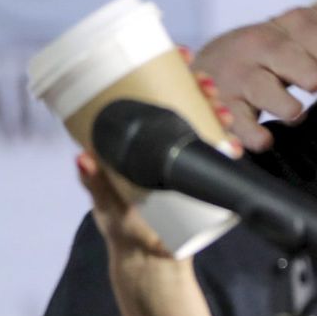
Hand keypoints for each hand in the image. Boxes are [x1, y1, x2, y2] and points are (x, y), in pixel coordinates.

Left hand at [78, 62, 243, 261]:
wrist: (153, 262)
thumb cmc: (124, 231)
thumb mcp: (108, 206)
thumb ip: (96, 185)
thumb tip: (82, 156)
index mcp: (137, 141)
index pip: (154, 93)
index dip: (168, 69)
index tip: (180, 53)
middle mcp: (164, 143)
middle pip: (186, 101)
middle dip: (200, 86)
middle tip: (206, 84)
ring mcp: (186, 158)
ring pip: (205, 123)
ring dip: (218, 110)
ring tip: (222, 110)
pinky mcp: (203, 176)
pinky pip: (218, 151)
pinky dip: (228, 141)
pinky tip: (235, 139)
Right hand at [193, 2, 316, 151]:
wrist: (208, 71)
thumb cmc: (270, 54)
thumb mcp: (298, 34)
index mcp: (283, 26)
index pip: (310, 30)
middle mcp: (256, 46)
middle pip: (283, 53)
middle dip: (309, 70)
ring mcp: (234, 75)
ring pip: (256, 84)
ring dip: (279, 100)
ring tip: (296, 114)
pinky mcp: (219, 105)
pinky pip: (232, 119)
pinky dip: (247, 131)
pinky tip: (264, 141)